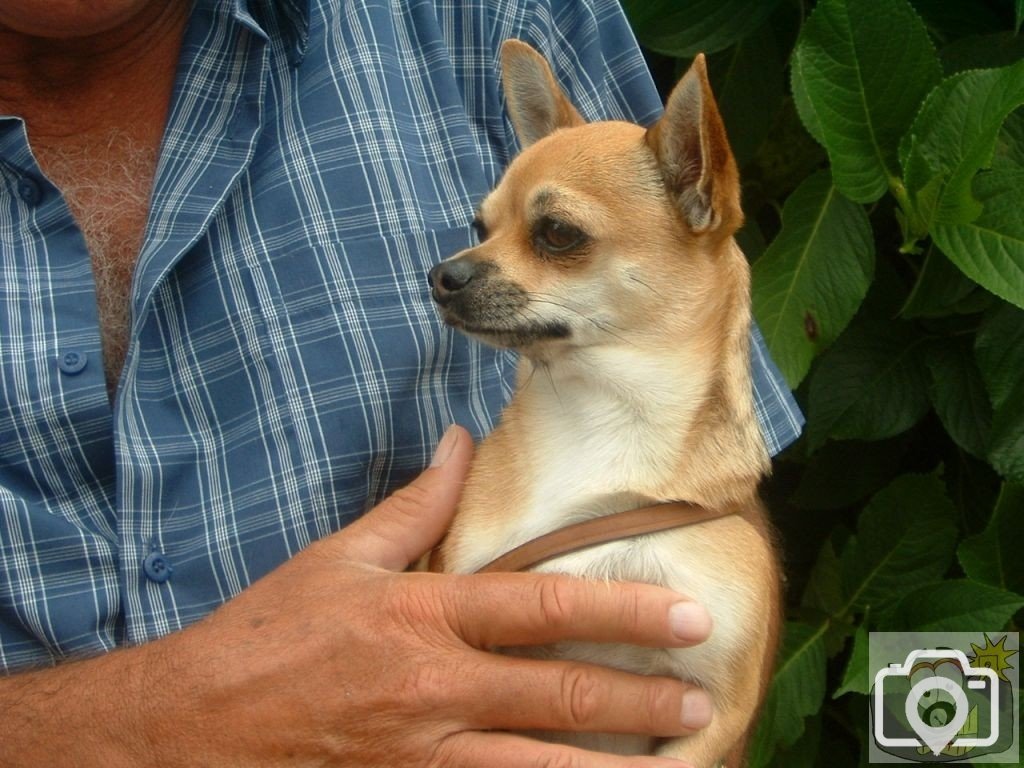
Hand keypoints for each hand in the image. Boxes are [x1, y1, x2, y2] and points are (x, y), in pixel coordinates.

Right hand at [1, 426, 713, 767]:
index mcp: (424, 613)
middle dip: (637, 698)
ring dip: (610, 767)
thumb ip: (414, 504)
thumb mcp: (341, 556)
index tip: (685, 616)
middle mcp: (433, 686)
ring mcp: (421, 752)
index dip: (622, 610)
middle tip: (700, 696)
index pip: (543, 606)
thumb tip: (458, 441)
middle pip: (555, 692)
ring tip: (678, 766)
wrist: (195, 723)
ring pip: (536, 766)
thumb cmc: (272, 632)